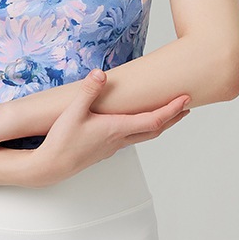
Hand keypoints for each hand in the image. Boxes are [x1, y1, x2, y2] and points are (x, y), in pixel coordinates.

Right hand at [29, 70, 189, 187]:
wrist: (52, 166)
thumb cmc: (63, 141)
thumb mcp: (73, 111)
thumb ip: (88, 91)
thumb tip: (101, 73)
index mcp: (117, 129)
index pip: (153, 119)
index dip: (171, 109)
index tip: (185, 99)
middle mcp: (119, 139)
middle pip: (155, 129)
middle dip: (173, 117)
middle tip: (186, 105)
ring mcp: (113, 146)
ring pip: (145, 135)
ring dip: (160, 124)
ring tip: (167, 113)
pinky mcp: (105, 148)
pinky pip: (132, 137)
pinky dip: (143, 128)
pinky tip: (136, 122)